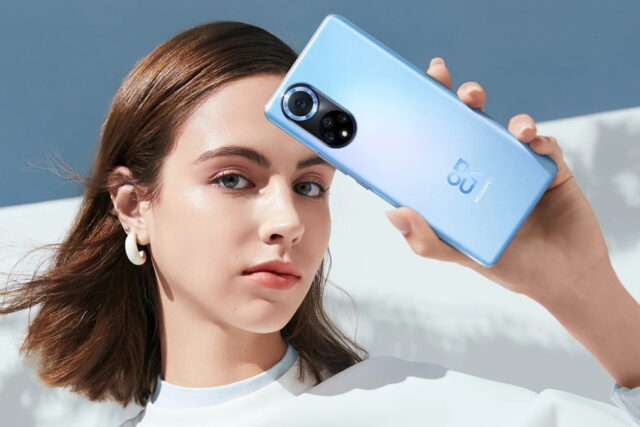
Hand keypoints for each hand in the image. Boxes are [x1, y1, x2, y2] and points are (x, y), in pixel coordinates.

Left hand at [384, 57, 613, 301]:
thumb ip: (426, 240)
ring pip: (502, 125)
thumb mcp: (458, 253)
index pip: (436, 143)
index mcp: (458, 182)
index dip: (421, 116)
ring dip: (490, 108)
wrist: (561, 277)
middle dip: (455, 96)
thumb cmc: (506, 263)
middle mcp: (484, 167)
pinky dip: (535, 137)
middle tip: (443, 80)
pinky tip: (528, 140)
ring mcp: (516, 165)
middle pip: (467, 122)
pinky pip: (542, 143)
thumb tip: (393, 212)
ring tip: (477, 103)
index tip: (404, 93)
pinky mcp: (548, 167)